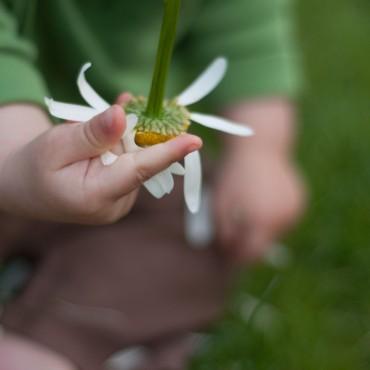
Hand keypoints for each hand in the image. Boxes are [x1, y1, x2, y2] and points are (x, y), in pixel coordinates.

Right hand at [0, 105, 201, 223]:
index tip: (195, 140)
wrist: (28, 188)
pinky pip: (132, 165)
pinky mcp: (122, 196)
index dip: (167, 153)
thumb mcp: (56, 144)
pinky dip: (125, 145)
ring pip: (138, 160)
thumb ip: (91, 133)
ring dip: (128, 136)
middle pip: (141, 160)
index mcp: (96, 196)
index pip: (139, 171)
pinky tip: (111, 133)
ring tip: (110, 115)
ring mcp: (120, 202)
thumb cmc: (36, 166)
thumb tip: (123, 114)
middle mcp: (115, 204)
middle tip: (127, 101)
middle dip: (138, 130)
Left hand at [214, 146, 304, 262]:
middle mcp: (283, 218)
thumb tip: (228, 249)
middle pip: (265, 244)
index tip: (228, 256)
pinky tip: (261, 204)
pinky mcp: (300, 201)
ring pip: (275, 233)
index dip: (238, 257)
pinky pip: (284, 219)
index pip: (251, 253)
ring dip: (262, 231)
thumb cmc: (234, 175)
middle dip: (249, 244)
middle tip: (235, 236)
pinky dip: (273, 218)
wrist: (259, 146)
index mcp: (262, 220)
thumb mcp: (220, 203)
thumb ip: (224, 231)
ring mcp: (295, 209)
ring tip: (247, 214)